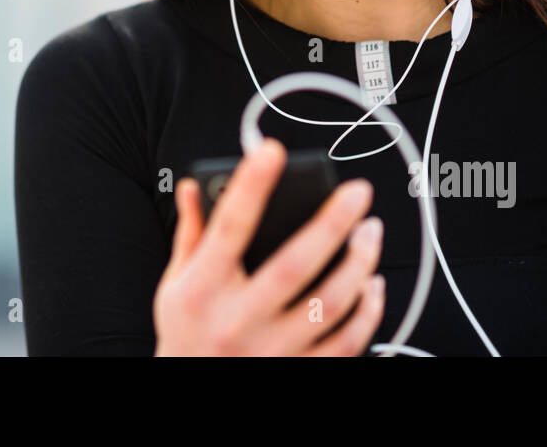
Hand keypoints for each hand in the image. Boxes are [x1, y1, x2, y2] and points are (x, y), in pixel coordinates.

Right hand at [153, 137, 385, 355]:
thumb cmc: (187, 333)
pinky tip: (372, 284)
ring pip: (328, 305)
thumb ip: (190, 234)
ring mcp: (270, 351)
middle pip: (293, 266)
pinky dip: (366, 313)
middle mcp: (237, 322)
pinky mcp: (296, 370)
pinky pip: (344, 344)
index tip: (271, 151)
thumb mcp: (174, 284)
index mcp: (202, 290)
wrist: (193, 396)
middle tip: (357, 192)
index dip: (251, 186)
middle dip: (331, 224)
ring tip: (371, 230)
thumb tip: (193, 186)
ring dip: (358, 264)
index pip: (229, 228)